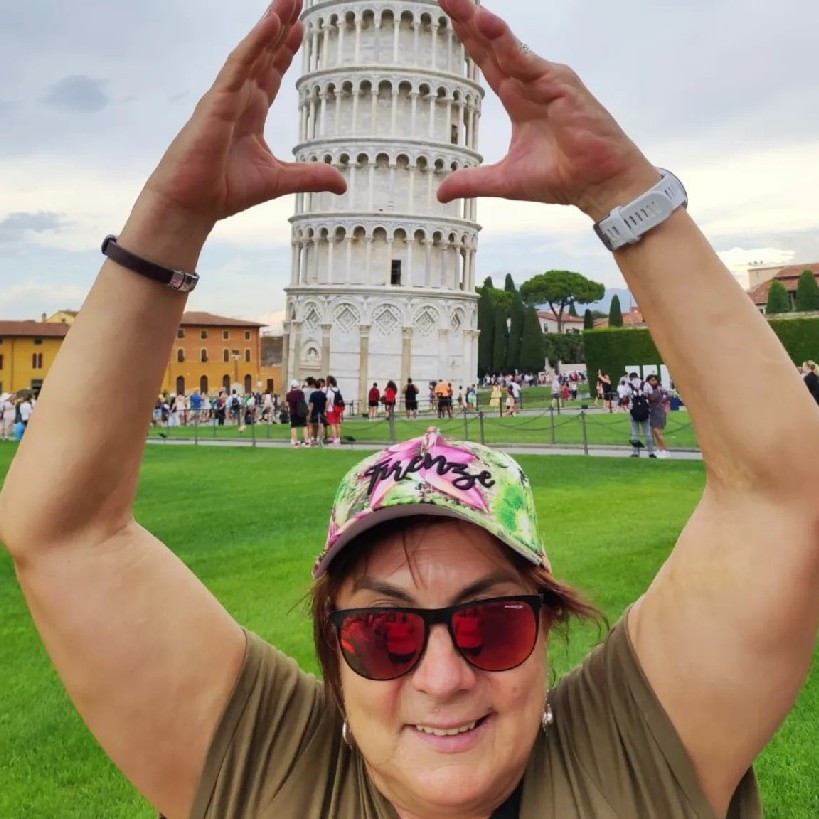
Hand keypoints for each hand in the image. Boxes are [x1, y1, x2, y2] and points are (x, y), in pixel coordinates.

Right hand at [140, 0, 345, 231]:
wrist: (192, 205)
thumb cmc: (224, 191)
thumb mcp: (280, 181)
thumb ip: (310, 176)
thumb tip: (342, 182)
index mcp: (250, 114)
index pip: (270, 73)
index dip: (286, 49)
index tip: (301, 27)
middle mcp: (237, 100)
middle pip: (263, 53)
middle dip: (281, 25)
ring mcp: (225, 98)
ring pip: (251, 52)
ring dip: (270, 24)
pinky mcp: (215, 103)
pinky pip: (237, 67)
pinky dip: (254, 44)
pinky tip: (270, 23)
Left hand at [436, 0, 657, 220]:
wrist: (597, 185)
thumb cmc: (563, 176)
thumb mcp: (504, 180)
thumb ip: (472, 181)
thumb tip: (441, 192)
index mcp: (518, 99)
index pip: (487, 61)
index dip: (467, 38)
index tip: (447, 14)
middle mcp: (531, 83)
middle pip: (493, 45)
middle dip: (469, 19)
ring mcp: (546, 81)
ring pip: (509, 48)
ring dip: (484, 25)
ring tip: (462, 5)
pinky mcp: (561, 85)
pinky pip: (529, 62)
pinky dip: (509, 44)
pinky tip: (489, 25)